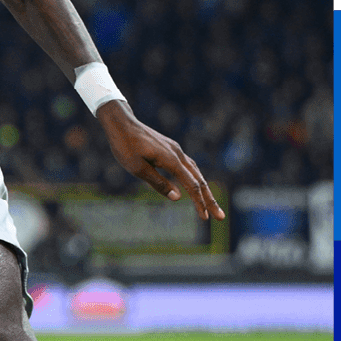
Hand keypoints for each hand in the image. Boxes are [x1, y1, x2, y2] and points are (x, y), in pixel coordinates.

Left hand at [98, 102, 224, 220]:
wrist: (121, 123)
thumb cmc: (125, 146)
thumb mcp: (137, 168)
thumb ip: (158, 183)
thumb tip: (178, 198)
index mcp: (171, 159)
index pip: (191, 185)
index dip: (199, 202)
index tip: (206, 218)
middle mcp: (177, 153)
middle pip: (199, 179)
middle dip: (210, 200)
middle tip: (220, 217)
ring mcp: (175, 149)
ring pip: (195, 172)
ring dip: (204, 189)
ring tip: (210, 204)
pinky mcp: (170, 148)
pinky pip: (188, 166)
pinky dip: (195, 178)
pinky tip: (194, 184)